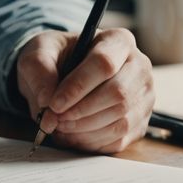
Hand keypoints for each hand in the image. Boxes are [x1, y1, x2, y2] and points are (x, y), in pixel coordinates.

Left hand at [15, 28, 153, 153]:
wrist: (63, 71)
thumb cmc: (55, 56)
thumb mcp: (38, 52)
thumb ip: (39, 69)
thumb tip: (47, 101)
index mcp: (118, 40)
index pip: (104, 63)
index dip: (78, 87)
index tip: (54, 103)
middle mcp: (139, 67)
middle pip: (118, 94)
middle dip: (81, 111)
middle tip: (54, 118)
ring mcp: (144, 96)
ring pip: (120, 120)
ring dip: (84, 128)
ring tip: (58, 126)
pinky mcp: (140, 122)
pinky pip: (120, 139)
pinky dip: (91, 141)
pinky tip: (72, 135)